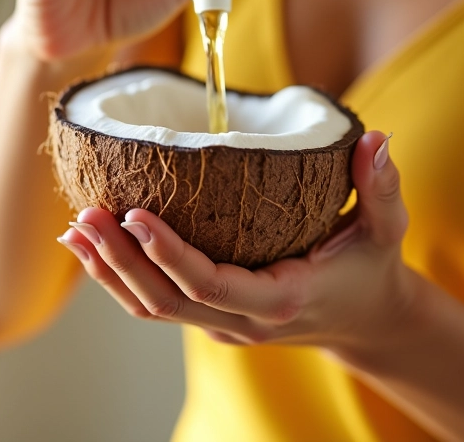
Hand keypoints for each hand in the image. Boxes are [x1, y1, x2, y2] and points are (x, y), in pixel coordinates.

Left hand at [57, 131, 416, 356]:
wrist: (366, 319)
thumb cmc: (372, 268)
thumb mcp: (386, 229)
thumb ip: (380, 185)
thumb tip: (375, 138)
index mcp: (282, 299)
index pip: (213, 284)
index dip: (170, 254)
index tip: (135, 214)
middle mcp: (245, 321)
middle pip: (167, 300)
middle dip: (121, 260)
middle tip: (86, 215)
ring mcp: (224, 326)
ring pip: (154, 309)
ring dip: (111, 272)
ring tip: (77, 228)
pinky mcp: (213, 319)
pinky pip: (159, 305)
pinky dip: (123, 280)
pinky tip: (96, 250)